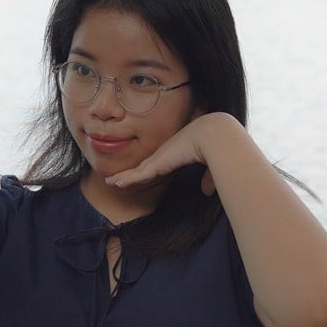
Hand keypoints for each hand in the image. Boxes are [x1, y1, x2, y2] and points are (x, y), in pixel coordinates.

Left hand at [104, 113, 238, 194]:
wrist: (213, 136)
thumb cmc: (216, 148)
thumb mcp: (211, 166)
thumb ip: (208, 178)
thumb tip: (207, 191)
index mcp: (177, 152)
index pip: (159, 163)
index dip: (148, 169)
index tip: (140, 173)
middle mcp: (166, 153)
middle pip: (144, 166)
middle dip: (131, 172)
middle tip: (118, 177)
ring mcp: (159, 158)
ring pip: (137, 171)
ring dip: (123, 177)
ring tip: (110, 181)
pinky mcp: (157, 164)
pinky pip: (137, 175)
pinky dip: (126, 180)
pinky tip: (114, 183)